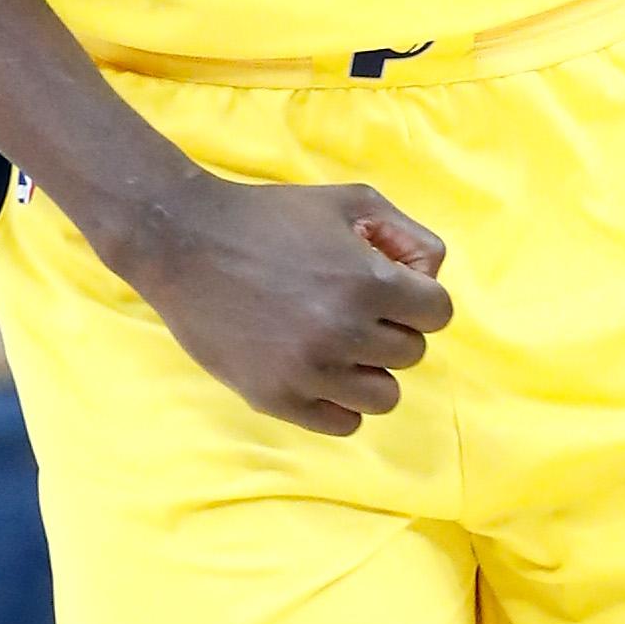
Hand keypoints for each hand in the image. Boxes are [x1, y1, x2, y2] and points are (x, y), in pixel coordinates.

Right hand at [104, 173, 454, 435]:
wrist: (186, 242)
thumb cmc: (271, 216)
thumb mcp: (349, 201)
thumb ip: (406, 235)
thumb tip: (430, 276)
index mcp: (367, 281)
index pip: (438, 314)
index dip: (419, 297)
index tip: (392, 287)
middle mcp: (344, 331)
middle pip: (412, 353)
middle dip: (392, 328)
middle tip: (354, 306)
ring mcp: (309, 372)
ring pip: (385, 396)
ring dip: (371, 369)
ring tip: (339, 342)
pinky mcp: (277, 399)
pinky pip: (344, 422)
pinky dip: (340, 400)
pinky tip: (318, 368)